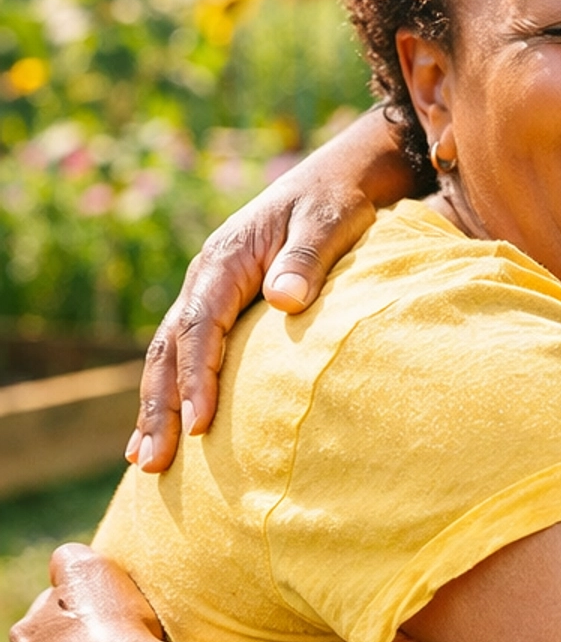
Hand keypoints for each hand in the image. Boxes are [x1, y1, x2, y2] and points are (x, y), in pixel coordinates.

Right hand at [129, 108, 413, 473]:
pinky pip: (183, 353)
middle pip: (169, 349)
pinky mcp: (219, 306)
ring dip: (154, 408)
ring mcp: (206, 292)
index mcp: (226, 259)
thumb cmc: (336, 203)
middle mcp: (205, 277)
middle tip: (153, 463)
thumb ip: (307, 259)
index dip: (197, 378)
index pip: (200, 326)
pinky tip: (158, 433)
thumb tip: (284, 300)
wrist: (335, 178)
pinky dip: (168, 393)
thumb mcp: (330, 222)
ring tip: (144, 463)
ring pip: (167, 355)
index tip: (200, 426)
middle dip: (157, 407)